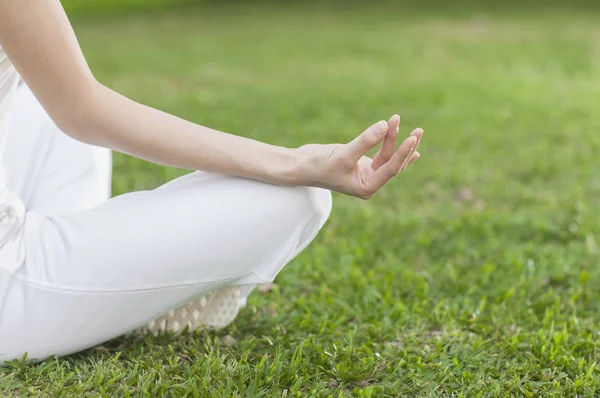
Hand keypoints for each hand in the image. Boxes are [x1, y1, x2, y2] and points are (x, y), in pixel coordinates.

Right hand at [296, 115, 422, 198]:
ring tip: (397, 119)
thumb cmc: (318, 165)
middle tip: (418, 130)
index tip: (413, 138)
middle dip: (405, 146)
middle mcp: (369, 182)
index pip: (391, 169)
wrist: (300, 166)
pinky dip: (389, 142)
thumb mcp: (343, 154)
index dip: (403, 153)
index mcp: (367, 187)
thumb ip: (365, 141)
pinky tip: (406, 139)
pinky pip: (381, 152)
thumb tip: (385, 125)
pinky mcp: (361, 162)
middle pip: (394, 163)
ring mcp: (366, 173)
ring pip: (387, 155)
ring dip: (394, 138)